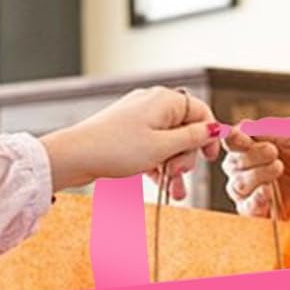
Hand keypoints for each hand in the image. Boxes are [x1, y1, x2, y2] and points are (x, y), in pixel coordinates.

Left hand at [40, 87, 224, 193]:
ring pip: (169, 141)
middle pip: (185, 129)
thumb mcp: (162, 147)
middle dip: (186, 155)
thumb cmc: (115, 148)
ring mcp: (139, 118)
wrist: (76, 155)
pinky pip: (153, 146)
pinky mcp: (128, 133)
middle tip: (177, 173)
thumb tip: (213, 129)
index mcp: (165, 101)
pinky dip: (158, 164)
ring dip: (173, 165)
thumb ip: (192, 138)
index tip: (210, 158)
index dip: (209, 135)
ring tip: (172, 189)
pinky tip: (159, 183)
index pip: (200, 112)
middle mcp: (153, 104)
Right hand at [220, 126, 289, 220]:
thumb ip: (274, 127)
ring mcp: (251, 193)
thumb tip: (247, 127)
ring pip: (238, 184)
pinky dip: (256, 197)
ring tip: (278, 168)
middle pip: (232, 163)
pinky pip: (247, 208)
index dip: (233, 139)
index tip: (243, 138)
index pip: (233, 142)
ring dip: (257, 174)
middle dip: (252, 155)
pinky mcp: (259, 214)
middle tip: (272, 152)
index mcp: (254, 147)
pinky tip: (267, 190)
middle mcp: (248, 170)